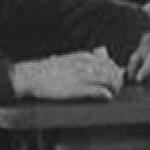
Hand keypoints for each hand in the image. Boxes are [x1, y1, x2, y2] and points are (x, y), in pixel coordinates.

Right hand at [9, 50, 123, 100]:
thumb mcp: (68, 58)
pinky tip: (106, 97)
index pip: (108, 62)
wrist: (32, 76)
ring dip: (114, 87)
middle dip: (118, 79)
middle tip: (117, 87)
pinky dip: (105, 94)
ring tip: (113, 92)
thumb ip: (84, 57)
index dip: (115, 70)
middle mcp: (85, 64)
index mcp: (82, 57)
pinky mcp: (78, 89)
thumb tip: (100, 52)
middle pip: (111, 70)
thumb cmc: (48, 70)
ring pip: (108, 79)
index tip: (115, 77)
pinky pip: (98, 90)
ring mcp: (82, 76)